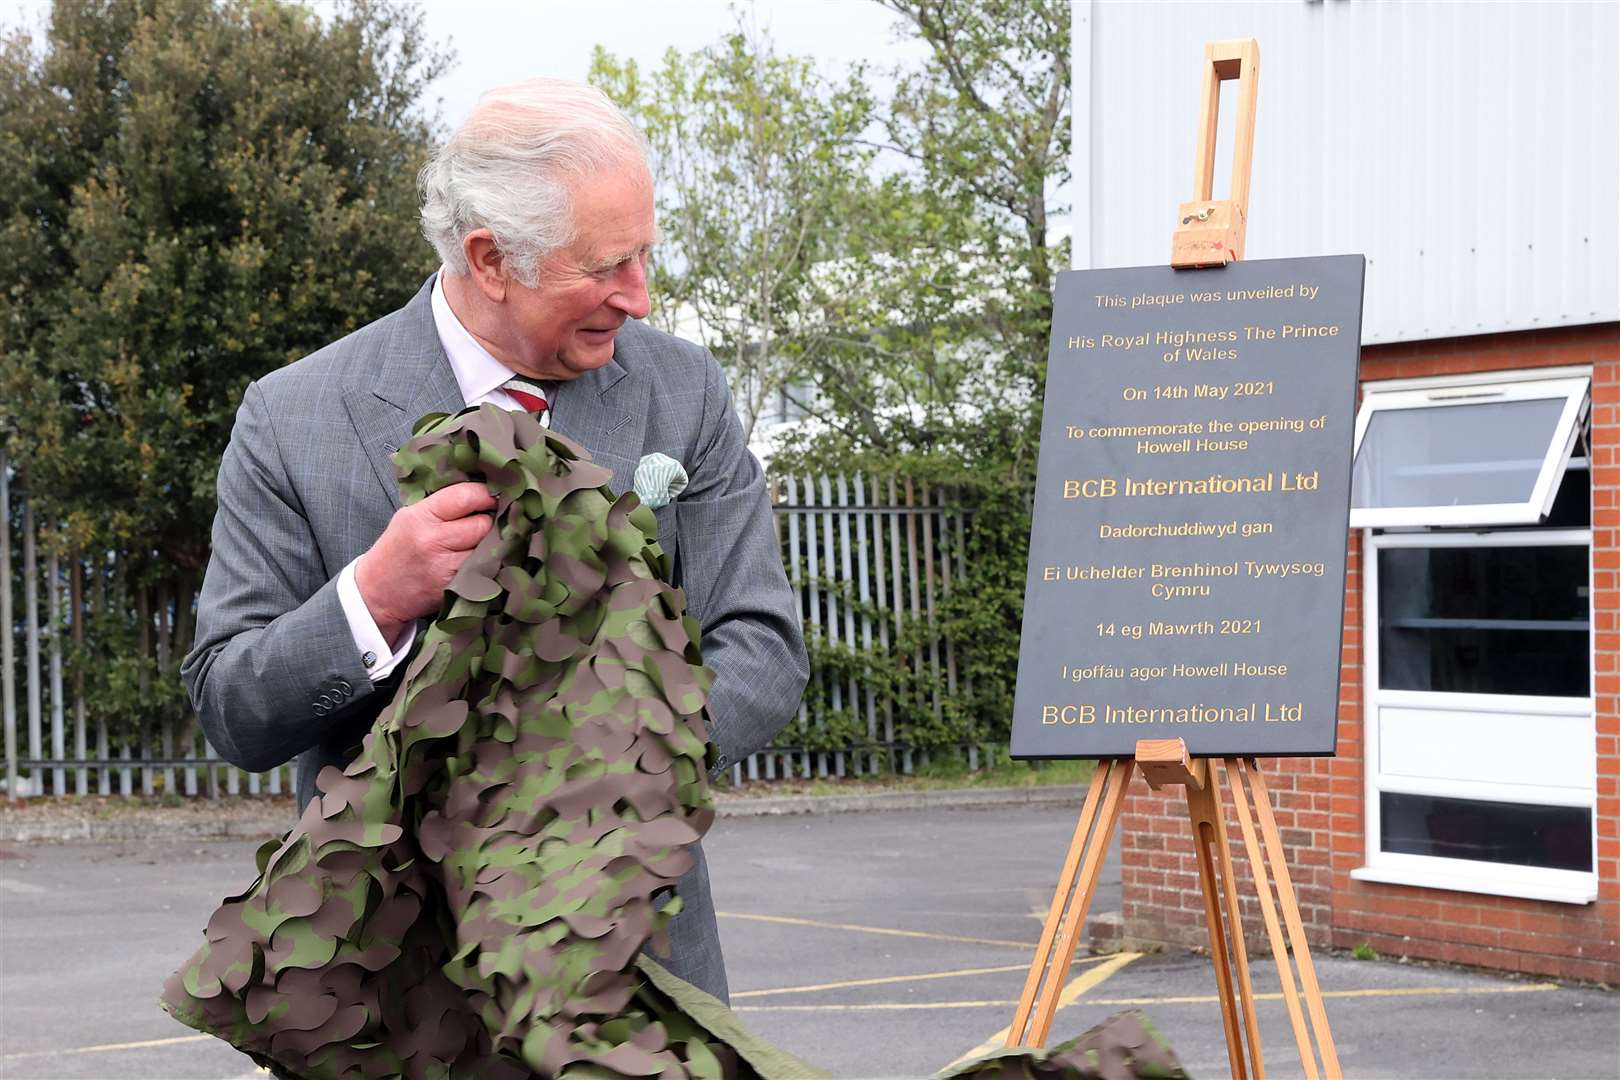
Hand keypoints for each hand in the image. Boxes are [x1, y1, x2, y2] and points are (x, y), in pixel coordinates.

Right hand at [354, 482, 495, 646]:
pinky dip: (486, 564)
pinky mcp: (455, 587)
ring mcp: (445, 567)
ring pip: (489, 548)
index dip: (485, 495)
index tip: (492, 497)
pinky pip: (485, 570)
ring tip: (480, 544)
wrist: (377, 593)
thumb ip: (442, 505)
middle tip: (486, 524)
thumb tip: (480, 493)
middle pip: (483, 524)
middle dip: (489, 522)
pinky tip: (476, 563)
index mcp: (420, 517)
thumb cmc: (397, 551)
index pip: (465, 497)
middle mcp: (433, 540)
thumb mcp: (409, 518)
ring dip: (491, 546)